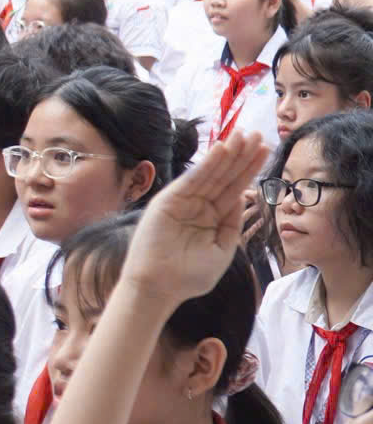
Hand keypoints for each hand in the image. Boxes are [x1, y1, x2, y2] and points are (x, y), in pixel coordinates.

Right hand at [122, 131, 270, 303]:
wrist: (160, 288)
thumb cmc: (189, 276)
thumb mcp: (222, 250)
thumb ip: (231, 224)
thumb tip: (242, 197)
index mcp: (212, 217)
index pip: (234, 188)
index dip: (249, 169)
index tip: (264, 150)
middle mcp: (198, 205)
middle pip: (225, 176)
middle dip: (241, 156)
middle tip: (258, 135)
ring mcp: (183, 201)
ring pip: (211, 174)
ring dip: (227, 154)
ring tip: (244, 135)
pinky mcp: (168, 200)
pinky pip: (192, 179)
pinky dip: (207, 164)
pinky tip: (221, 149)